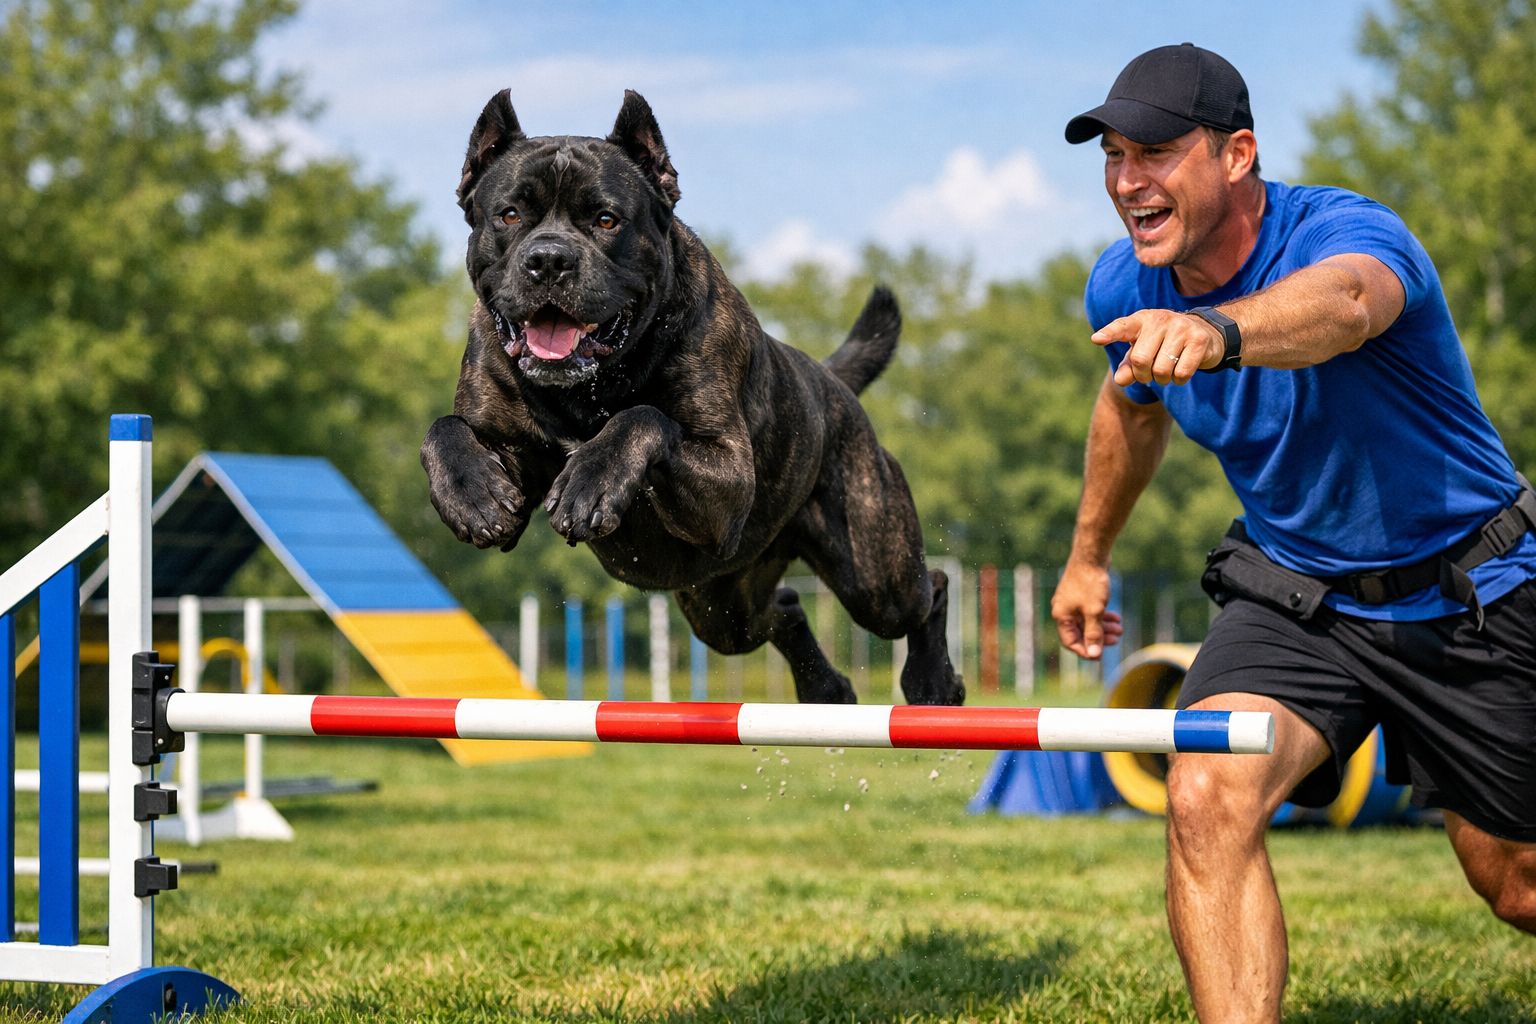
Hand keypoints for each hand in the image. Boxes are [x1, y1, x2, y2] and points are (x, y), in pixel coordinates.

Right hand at [1051, 559, 1124, 659]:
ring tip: (1119, 629)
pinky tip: (1115, 617)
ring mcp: (1072, 601)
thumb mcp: (1094, 612)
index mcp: (1062, 616)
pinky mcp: (1080, 594)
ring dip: (1103, 628)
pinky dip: (1102, 616)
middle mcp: (1063, 609)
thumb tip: (1094, 654)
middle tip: (1116, 641)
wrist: (1091, 555)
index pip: (1071, 642)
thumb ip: (1094, 634)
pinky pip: (1090, 611)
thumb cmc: (1090, 583)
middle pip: (1080, 632)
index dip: (1086, 650)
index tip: (1102, 654)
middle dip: (1098, 638)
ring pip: (1087, 622)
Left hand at [1092, 309, 1225, 386]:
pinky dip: (1178, 380)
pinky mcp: (1198, 339)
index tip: (1097, 339)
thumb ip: (1128, 367)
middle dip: (1143, 375)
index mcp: (1141, 320)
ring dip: (1162, 379)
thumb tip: (1120, 381)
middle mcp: (1160, 319)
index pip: (1122, 327)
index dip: (1109, 334)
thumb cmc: (1163, 345)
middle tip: (1150, 373)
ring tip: (1166, 370)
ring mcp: (1180, 327)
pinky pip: (1181, 373)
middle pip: (1140, 360)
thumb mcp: (1141, 353)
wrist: (1203, 334)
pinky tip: (1181, 370)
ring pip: (1161, 370)